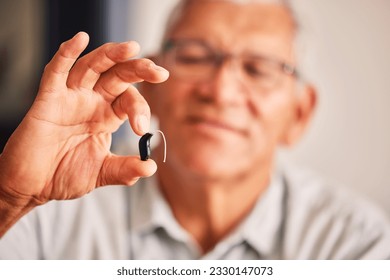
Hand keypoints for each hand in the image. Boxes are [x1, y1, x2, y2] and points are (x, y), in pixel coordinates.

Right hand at [0, 32, 167, 211]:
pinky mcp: (48, 100)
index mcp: (107, 116)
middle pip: (118, 76)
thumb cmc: (64, 175)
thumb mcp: (101, 173)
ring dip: (111, 55)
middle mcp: (91, 103)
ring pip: (92, 67)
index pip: (129, 99)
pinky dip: (66, 54)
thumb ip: (125, 170)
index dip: (140, 108)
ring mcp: (70, 99)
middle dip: (138, 70)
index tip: (141, 129)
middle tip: (158, 71)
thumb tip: (150, 167)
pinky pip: (56, 72)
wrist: (33, 186)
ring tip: (131, 47)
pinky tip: (79, 39)